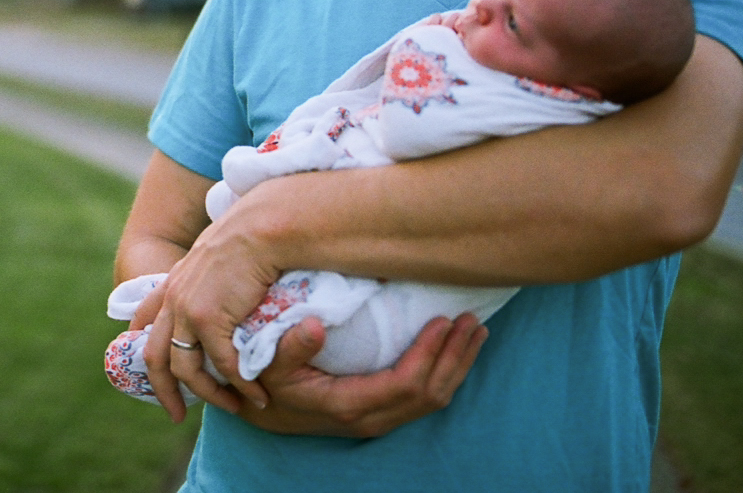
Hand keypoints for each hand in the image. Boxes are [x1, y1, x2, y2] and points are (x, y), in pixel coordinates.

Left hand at [139, 214, 282, 421]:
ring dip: (211, 394)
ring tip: (233, 407)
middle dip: (163, 391)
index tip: (150, 370)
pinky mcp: (208, 319)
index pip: (143, 320)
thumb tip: (224, 287)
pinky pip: (224, 364)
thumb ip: (211, 277)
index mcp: (172, 282)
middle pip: (155, 357)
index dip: (140, 346)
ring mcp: (186, 310)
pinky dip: (242, 384)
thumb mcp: (218, 257)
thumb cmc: (252, 238)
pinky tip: (257, 394)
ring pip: (187, 369)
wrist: (262, 228)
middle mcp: (172, 298)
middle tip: (175, 414)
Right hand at [239, 313, 487, 436]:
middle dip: (455, 357)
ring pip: (435, 400)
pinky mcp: (383, 414)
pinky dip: (447, 374)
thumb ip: (290, 346)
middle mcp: (372, 419)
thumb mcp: (268, 362)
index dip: (429, 353)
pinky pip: (425, 400)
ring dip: (458, 365)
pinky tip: (457, 352)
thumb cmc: (267, 381)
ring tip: (476, 333)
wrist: (266, 413)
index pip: (406, 383)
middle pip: (431, 393)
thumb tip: (314, 325)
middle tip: (473, 321)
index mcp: (349, 404)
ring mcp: (380, 420)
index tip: (444, 321)